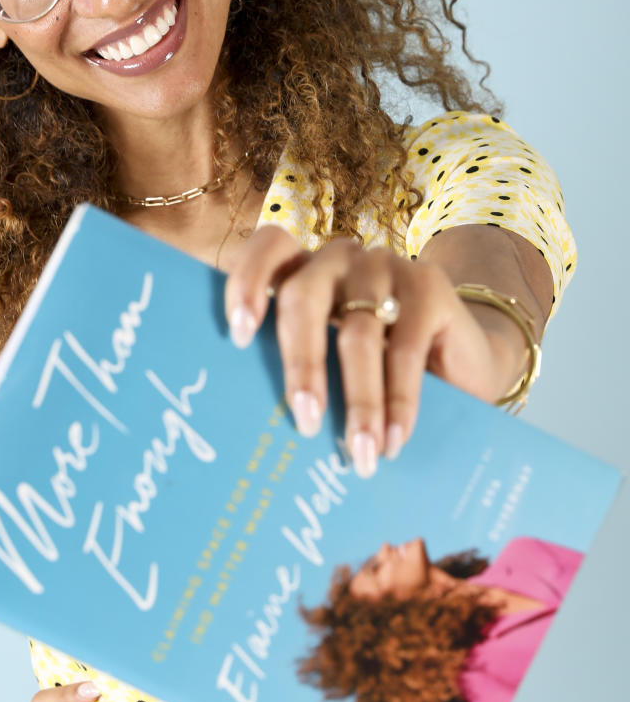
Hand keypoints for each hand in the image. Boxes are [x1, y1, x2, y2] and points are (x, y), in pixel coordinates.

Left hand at [224, 228, 525, 474]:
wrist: (463, 363)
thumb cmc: (378, 369)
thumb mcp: (335, 363)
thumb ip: (302, 370)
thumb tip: (258, 427)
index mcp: (303, 268)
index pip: (268, 250)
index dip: (246, 283)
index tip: (237, 335)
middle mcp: (339, 257)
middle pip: (303, 297)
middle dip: (300, 364)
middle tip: (305, 420)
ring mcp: (385, 265)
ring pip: (357, 333)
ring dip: (358, 401)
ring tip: (361, 452)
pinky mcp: (429, 285)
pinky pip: (405, 348)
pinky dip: (399, 400)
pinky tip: (394, 438)